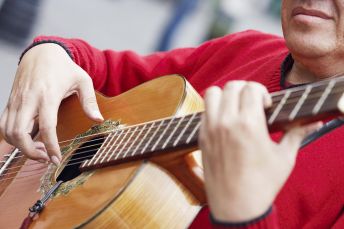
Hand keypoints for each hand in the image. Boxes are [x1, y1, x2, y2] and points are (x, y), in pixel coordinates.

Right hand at [0, 43, 102, 164]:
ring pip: (8, 131)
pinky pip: (4, 124)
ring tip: (39, 151)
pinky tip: (28, 139)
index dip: (51, 146)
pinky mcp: (10, 102)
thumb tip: (98, 119)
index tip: (57, 159)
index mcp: (48, 95)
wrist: (41, 52)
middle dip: (30, 152)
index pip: (47, 127)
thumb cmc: (64, 67)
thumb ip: (90, 101)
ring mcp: (16, 101)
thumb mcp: (83, 80)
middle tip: (46, 158)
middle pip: (19, 133)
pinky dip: (12, 137)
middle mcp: (28, 99)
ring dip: (20, 147)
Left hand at [199, 81, 321, 221]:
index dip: (261, 91)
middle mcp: (226, 122)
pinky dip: (214, 110)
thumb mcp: (284, 158)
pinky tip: (225, 123)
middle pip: (231, 86)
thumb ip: (297, 134)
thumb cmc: (261, 184)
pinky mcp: (201, 138)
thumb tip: (312, 122)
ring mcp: (210, 129)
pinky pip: (204, 112)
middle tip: (252, 103)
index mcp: (249, 124)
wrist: (235, 206)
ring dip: (224, 95)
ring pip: (212, 93)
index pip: (250, 87)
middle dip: (244, 89)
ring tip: (235, 108)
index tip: (266, 104)